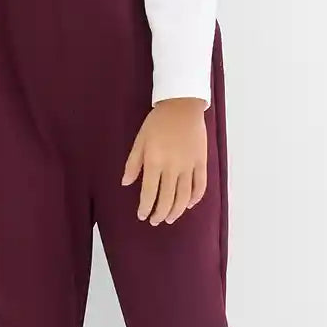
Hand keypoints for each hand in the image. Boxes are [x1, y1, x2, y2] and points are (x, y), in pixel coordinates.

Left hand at [121, 98, 207, 224]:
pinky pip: (200, 185)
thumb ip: (133, 163)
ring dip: (177, 211)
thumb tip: (125, 183)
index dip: (145, 208)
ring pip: (184, 196)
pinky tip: (189, 205)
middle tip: (155, 221)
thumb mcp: (140, 140)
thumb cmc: (157, 122)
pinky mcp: (201, 162)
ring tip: (170, 218)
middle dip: (160, 213)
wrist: (182, 106)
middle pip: (167, 199)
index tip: (142, 216)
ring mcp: (189, 166)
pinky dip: (195, 198)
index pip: (149, 193)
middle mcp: (172, 168)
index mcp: (154, 162)